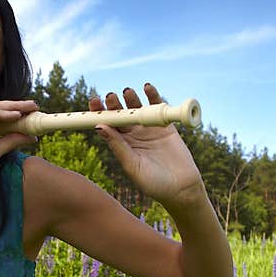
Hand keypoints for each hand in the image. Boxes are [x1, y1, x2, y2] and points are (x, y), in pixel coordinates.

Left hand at [92, 84, 204, 207]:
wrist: (181, 189)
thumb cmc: (153, 183)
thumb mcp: (132, 165)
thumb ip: (118, 146)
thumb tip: (99, 127)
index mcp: (121, 145)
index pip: (107, 125)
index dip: (99, 112)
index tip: (93, 102)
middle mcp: (133, 135)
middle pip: (120, 114)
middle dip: (114, 104)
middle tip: (110, 96)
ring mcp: (149, 129)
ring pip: (137, 108)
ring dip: (131, 98)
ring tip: (127, 92)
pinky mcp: (165, 126)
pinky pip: (158, 108)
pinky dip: (153, 96)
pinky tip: (147, 88)